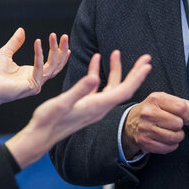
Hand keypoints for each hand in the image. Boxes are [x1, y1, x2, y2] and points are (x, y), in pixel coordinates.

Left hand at [0, 28, 69, 109]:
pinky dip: (39, 55)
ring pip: (52, 67)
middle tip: (64, 36)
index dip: (59, 53)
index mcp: (31, 73)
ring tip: (54, 37)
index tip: (62, 40)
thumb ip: (15, 43)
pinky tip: (37, 43)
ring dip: (55, 51)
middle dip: (61, 50)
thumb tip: (21, 30)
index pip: (51, 63)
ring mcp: (36, 84)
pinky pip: (40, 69)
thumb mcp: (5, 53)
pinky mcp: (32, 87)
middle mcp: (36, 79)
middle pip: (56, 65)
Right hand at [6, 50, 151, 167]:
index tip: (147, 64)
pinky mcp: (85, 104)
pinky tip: (95, 60)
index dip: (137, 77)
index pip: (124, 90)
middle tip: (146, 58)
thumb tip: (94, 77)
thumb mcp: (63, 103)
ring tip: (116, 53)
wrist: (40, 135)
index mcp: (98, 106)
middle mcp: (99, 107)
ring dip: (116, 70)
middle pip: (123, 87)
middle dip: (135, 72)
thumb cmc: (49, 121)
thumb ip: (79, 89)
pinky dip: (98, 72)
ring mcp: (93, 106)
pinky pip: (97, 87)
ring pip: (111, 86)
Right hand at [122, 92, 188, 157]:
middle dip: (181, 126)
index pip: (181, 107)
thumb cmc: (152, 111)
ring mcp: (145, 128)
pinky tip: (167, 140)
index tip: (186, 117)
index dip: (188, 114)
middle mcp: (148, 113)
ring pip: (174, 137)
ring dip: (178, 136)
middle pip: (178, 123)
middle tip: (176, 125)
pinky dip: (172, 145)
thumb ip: (183, 104)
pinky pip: (168, 147)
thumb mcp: (165, 102)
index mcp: (155, 99)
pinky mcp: (145, 142)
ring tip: (173, 133)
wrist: (129, 124)